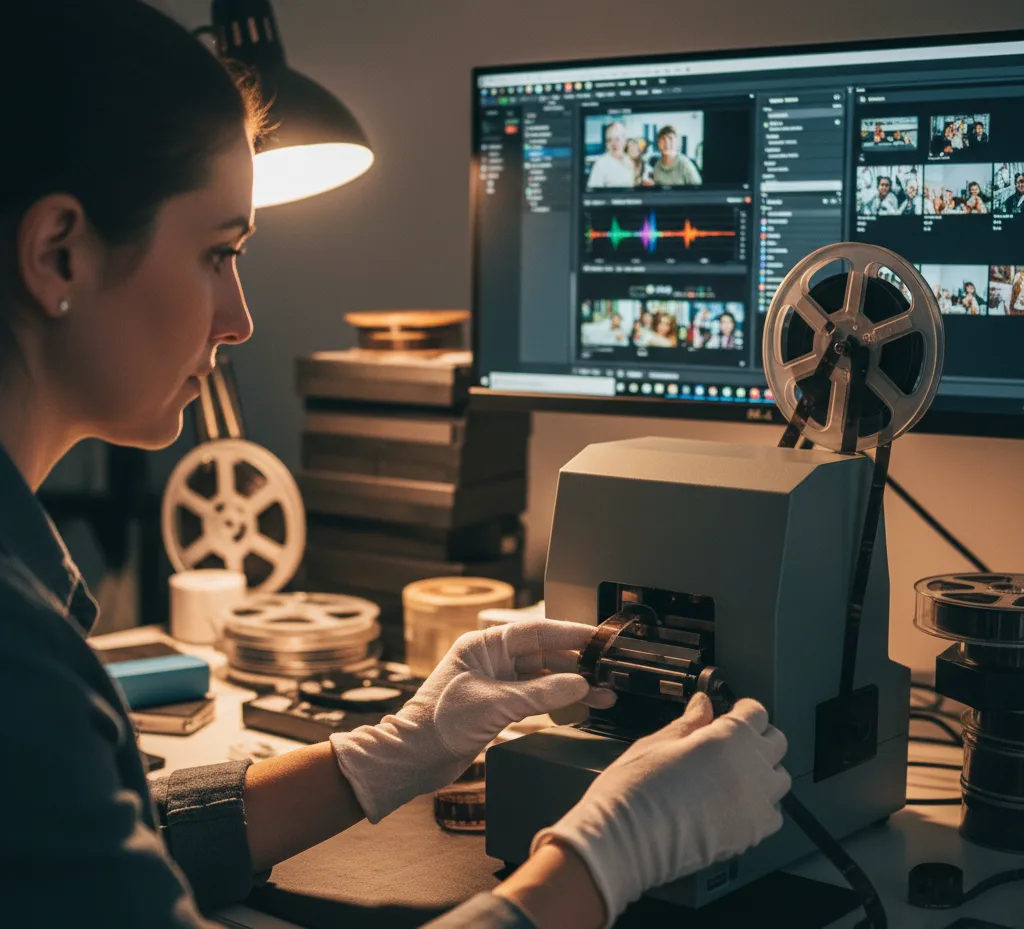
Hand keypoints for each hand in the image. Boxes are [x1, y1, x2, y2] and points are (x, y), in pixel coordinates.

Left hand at [330, 619, 612, 822]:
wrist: (415, 757)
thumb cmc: (440, 723)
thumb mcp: (496, 704)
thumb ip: (541, 694)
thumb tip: (578, 684)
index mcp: (484, 645)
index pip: (535, 631)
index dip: (569, 633)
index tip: (597, 637)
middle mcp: (491, 659)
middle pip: (543, 654)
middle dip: (576, 664)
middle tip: (607, 669)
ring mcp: (496, 682)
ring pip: (543, 678)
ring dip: (571, 685)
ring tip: (604, 694)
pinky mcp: (499, 705)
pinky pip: (536, 697)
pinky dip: (557, 701)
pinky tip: (579, 705)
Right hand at [532, 694, 790, 926]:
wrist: (627, 840)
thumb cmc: (635, 788)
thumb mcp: (657, 742)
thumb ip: (689, 723)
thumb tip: (703, 705)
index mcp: (729, 738)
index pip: (757, 713)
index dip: (742, 710)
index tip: (729, 713)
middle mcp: (751, 768)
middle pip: (776, 742)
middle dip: (757, 737)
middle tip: (731, 742)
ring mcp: (756, 804)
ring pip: (779, 778)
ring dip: (763, 771)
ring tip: (734, 774)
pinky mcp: (752, 835)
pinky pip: (773, 814)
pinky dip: (761, 806)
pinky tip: (735, 804)